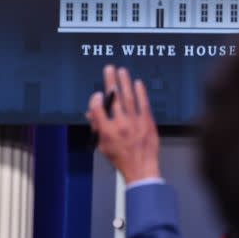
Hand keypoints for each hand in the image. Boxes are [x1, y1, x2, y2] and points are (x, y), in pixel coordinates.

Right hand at [86, 65, 160, 183]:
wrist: (141, 168)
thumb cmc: (121, 159)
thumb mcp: (102, 146)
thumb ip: (97, 127)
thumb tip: (90, 112)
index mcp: (107, 132)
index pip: (98, 110)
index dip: (95, 100)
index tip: (96, 94)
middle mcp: (121, 125)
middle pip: (114, 99)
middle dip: (111, 82)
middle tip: (109, 69)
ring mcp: (135, 123)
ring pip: (129, 98)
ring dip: (125, 82)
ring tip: (122, 71)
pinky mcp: (148, 122)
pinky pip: (143, 104)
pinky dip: (140, 92)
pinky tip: (137, 83)